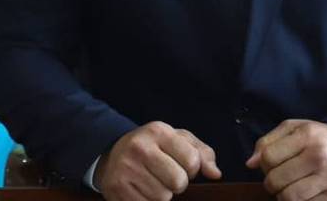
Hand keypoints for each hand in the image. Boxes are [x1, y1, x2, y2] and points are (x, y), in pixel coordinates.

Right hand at [95, 121, 221, 200]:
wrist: (112, 154)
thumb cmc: (152, 147)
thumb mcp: (177, 140)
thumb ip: (201, 153)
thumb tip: (215, 174)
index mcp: (158, 132)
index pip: (192, 161)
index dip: (192, 169)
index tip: (182, 166)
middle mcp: (140, 148)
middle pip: (178, 182)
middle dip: (177, 184)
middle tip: (166, 177)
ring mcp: (126, 169)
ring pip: (163, 198)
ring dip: (162, 194)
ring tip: (152, 182)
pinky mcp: (117, 189)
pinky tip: (142, 190)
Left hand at [245, 119, 326, 200]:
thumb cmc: (319, 141)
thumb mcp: (296, 129)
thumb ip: (268, 141)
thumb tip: (250, 163)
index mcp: (309, 135)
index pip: (268, 157)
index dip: (265, 163)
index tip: (274, 164)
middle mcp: (321, 156)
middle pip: (275, 181)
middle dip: (272, 182)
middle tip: (282, 178)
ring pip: (287, 198)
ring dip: (284, 195)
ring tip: (294, 185)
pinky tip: (308, 193)